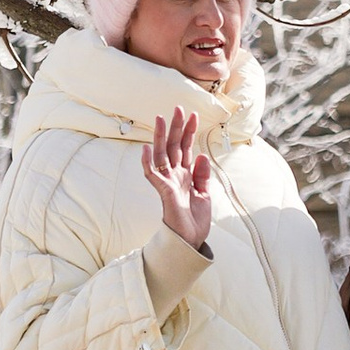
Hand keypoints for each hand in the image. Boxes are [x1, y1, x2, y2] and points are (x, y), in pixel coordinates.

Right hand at [141, 105, 212, 252]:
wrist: (191, 241)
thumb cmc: (194, 220)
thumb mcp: (204, 194)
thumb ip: (202, 175)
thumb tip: (202, 156)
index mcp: (185, 175)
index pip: (186, 148)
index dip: (189, 132)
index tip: (193, 115)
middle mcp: (175, 176)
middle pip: (173, 146)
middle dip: (176, 127)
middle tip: (178, 108)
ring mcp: (168, 182)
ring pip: (161, 155)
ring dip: (160, 137)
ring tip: (160, 118)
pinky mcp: (163, 192)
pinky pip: (152, 175)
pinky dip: (148, 162)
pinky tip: (146, 148)